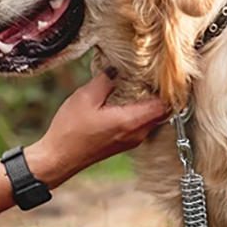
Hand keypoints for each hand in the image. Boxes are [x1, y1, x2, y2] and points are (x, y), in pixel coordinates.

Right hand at [27, 71, 170, 186]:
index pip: (164, 105)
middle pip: (163, 112)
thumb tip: (118, 68)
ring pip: (153, 119)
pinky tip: (127, 100)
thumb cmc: (70, 130)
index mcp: (131, 122)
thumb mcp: (86, 97)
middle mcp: (137, 134)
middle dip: (161, 94)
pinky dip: (141, 112)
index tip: (161, 74)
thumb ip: (106, 79)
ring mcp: (132, 140)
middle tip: (152, 76)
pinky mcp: (124, 143)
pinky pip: (142, 124)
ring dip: (150, 103)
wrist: (59, 158)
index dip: (167, 88)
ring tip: (140, 84)